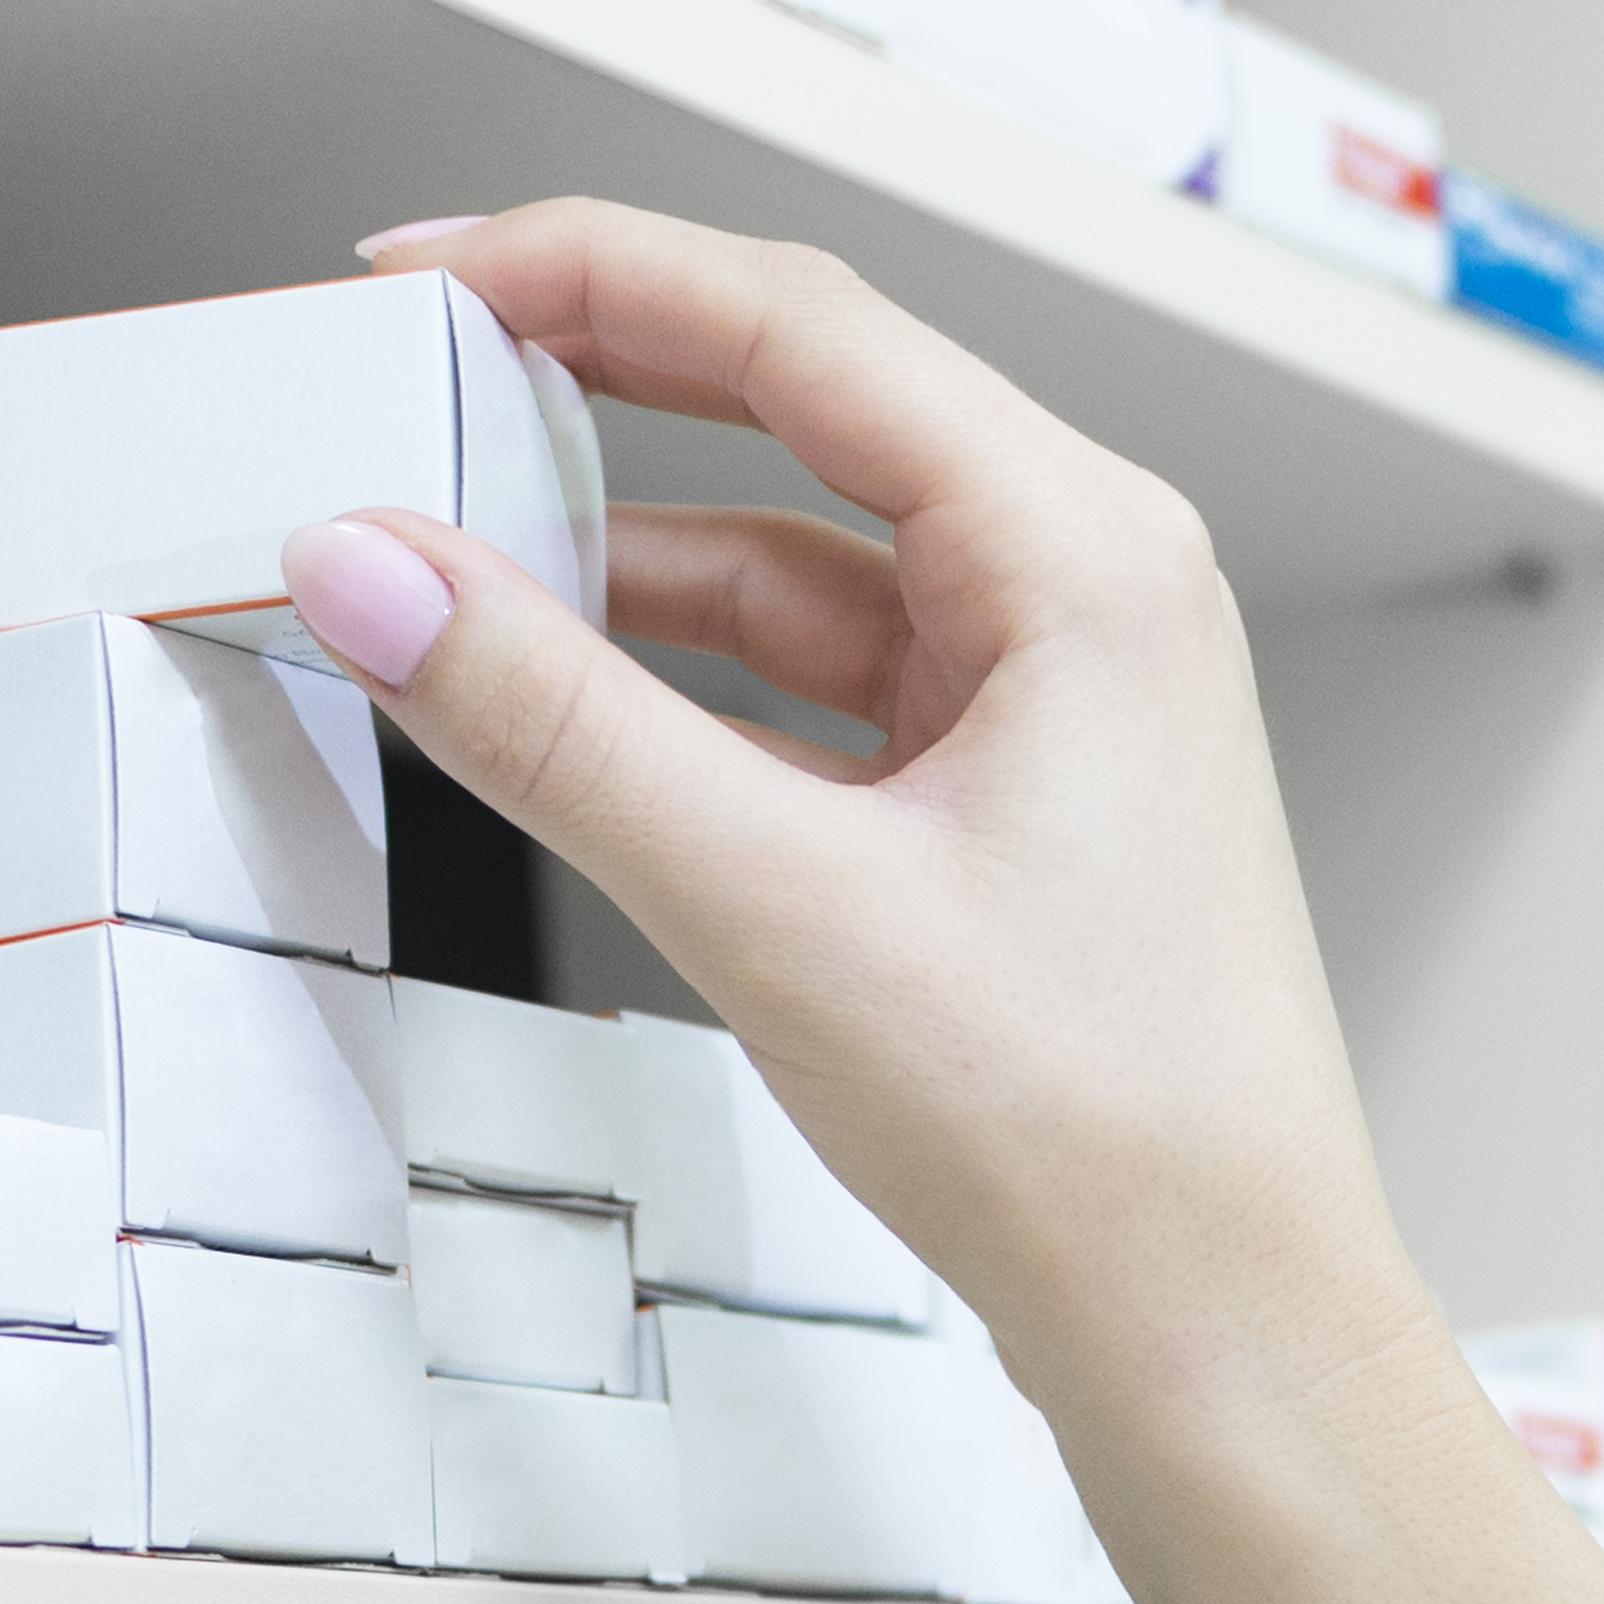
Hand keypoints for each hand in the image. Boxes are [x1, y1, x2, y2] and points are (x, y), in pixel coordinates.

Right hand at [284, 202, 1603, 1603]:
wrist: (1224, 1333)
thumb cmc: (1098, 1136)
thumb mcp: (779, 904)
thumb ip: (556, 723)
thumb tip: (379, 572)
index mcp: (1083, 554)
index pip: (801, 326)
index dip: (590, 270)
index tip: (426, 269)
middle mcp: (1087, 588)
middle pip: (802, 405)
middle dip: (596, 376)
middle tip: (413, 361)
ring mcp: (1054, 691)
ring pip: (797, 553)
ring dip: (623, 546)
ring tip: (446, 551)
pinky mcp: (1008, 794)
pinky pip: (816, 675)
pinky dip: (680, 671)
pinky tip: (560, 691)